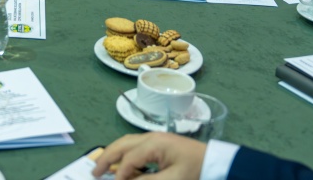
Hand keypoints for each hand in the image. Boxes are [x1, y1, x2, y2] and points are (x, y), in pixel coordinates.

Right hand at [92, 133, 206, 179]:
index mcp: (154, 143)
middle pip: (122, 144)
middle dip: (107, 158)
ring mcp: (156, 139)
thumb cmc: (196, 171)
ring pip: (127, 143)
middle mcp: (152, 137)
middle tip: (94, 172)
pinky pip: (136, 147)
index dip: (120, 174)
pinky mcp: (161, 144)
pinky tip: (124, 165)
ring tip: (103, 166)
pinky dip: (126, 155)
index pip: (128, 159)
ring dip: (114, 154)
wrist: (218, 163)